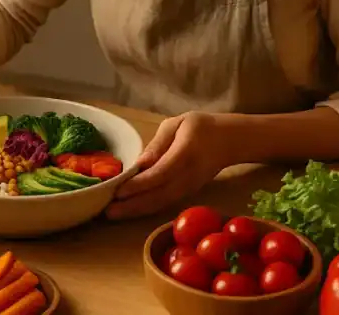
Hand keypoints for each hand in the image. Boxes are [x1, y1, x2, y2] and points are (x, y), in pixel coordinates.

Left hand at [106, 112, 228, 219]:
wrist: (231, 141)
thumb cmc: (201, 127)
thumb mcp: (177, 124)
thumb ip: (158, 144)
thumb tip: (139, 164)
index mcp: (185, 154)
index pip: (160, 173)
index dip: (140, 184)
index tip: (118, 190)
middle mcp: (188, 176)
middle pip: (159, 195)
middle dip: (132, 205)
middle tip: (107, 210)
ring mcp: (189, 187)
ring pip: (162, 203)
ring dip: (137, 210)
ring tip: (113, 213)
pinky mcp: (188, 193)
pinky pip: (166, 202)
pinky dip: (147, 208)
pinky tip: (130, 210)